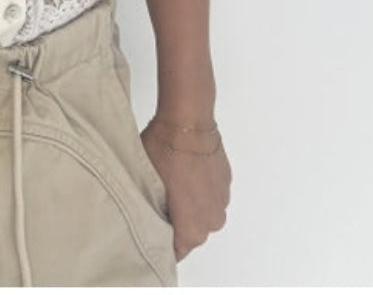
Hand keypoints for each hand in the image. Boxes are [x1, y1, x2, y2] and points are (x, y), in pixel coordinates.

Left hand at [140, 119, 230, 261]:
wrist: (187, 121)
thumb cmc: (164, 153)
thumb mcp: (146, 186)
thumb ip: (152, 213)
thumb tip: (148, 219)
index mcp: (193, 228)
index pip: (177, 251)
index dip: (163, 243)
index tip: (153, 233)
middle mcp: (212, 220)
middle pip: (192, 232)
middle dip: (177, 223)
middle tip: (159, 204)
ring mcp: (221, 199)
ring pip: (203, 212)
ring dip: (191, 205)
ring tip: (173, 185)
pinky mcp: (225, 181)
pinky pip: (211, 194)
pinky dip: (200, 189)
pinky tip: (186, 173)